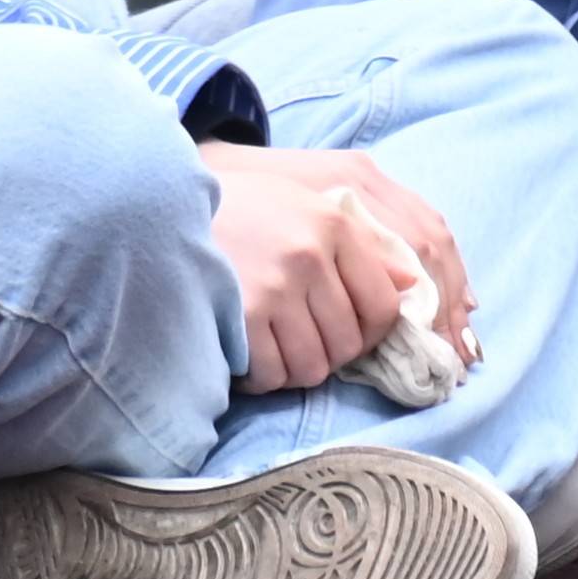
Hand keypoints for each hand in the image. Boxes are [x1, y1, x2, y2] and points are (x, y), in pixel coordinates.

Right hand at [199, 143, 476, 396]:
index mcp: (334, 224)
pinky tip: (250, 349)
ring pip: (313, 368)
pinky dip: (263, 374)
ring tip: (276, 343)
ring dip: (297, 367)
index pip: (384, 305)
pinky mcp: (242, 317)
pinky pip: (273, 375)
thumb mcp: (307, 206)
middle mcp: (310, 255)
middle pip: (348, 344)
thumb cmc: (245, 209)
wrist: (166, 204)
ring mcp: (275, 288)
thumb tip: (411, 288)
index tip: (348, 331)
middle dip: (330, 352)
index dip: (371, 332)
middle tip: (303, 337)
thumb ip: (360, 244)